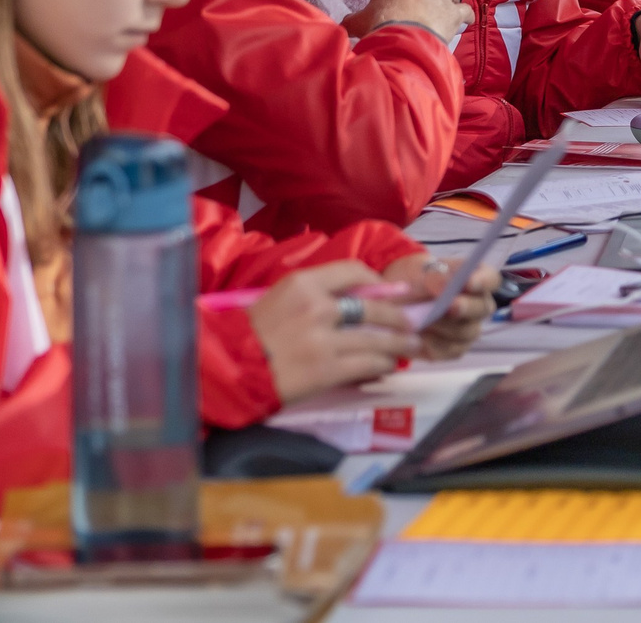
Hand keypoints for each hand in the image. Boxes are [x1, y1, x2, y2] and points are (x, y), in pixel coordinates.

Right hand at [249, 261, 418, 401]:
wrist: (230, 368)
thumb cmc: (251, 334)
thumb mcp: (279, 298)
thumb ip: (314, 296)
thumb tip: (355, 301)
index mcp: (303, 283)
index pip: (354, 271)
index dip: (378, 284)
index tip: (390, 294)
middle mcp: (316, 306)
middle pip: (373, 307)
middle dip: (398, 318)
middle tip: (410, 324)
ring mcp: (323, 339)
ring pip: (376, 338)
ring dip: (399, 344)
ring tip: (411, 347)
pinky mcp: (326, 369)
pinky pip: (367, 364)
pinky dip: (383, 364)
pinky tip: (388, 366)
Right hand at [345, 0, 472, 42]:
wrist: (400, 41)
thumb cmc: (378, 26)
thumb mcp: (359, 21)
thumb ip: (354, 19)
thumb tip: (343, 24)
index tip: (395, 5)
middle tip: (415, 13)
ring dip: (445, 1)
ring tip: (440, 15)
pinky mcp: (454, 11)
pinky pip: (465, 9)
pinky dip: (464, 16)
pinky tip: (463, 21)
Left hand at [382, 253, 501, 359]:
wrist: (397, 303)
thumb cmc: (413, 280)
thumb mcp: (418, 271)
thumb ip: (433, 277)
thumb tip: (443, 287)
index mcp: (475, 278)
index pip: (491, 279)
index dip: (484, 281)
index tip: (469, 282)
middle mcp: (478, 305)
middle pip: (483, 308)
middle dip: (466, 307)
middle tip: (450, 306)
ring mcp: (469, 329)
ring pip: (466, 331)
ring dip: (444, 326)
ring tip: (423, 320)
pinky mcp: (455, 348)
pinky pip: (450, 350)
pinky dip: (433, 343)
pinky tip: (419, 336)